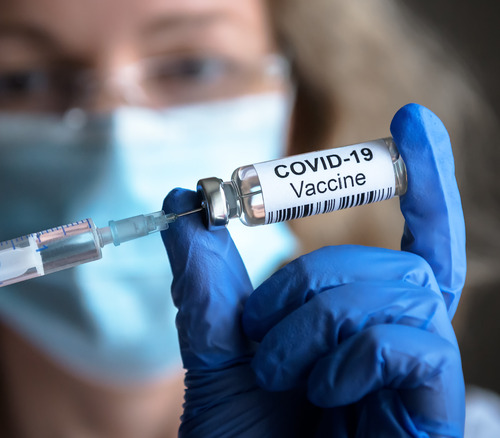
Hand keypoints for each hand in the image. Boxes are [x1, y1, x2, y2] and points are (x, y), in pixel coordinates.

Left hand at [161, 103, 465, 436]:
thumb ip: (205, 280)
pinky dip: (351, 352)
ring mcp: (419, 379)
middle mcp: (398, 345)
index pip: (408, 244)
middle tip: (261, 333)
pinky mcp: (433, 409)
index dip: (421, 184)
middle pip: (391, 261)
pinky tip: (324, 394)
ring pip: (397, 288)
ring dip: (317, 321)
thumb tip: (181, 201)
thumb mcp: (214, 352)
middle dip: (310, 282)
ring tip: (282, 374)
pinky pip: (413, 339)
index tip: (413, 124)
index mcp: (358, 329)